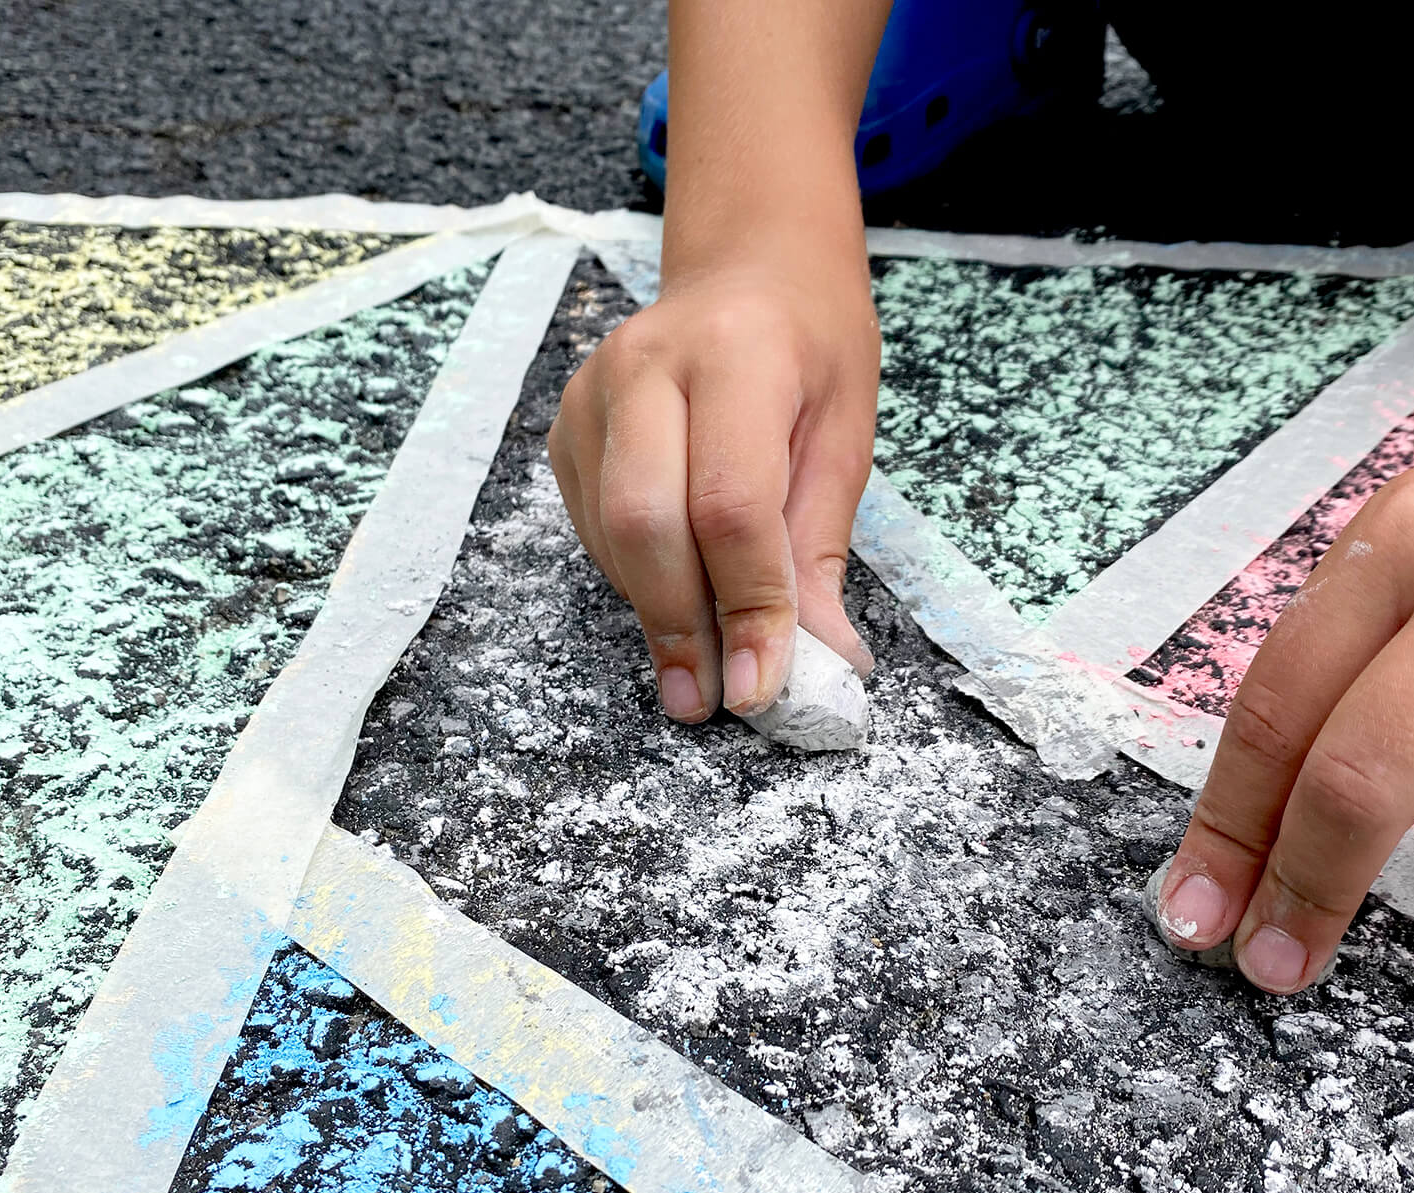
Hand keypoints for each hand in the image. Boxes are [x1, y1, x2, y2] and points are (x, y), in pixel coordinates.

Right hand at [547, 243, 880, 720]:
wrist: (750, 272)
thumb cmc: (810, 350)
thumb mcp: (847, 437)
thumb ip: (818, 549)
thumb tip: (815, 660)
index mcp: (739, 352)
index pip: (730, 503)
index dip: (747, 606)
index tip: (764, 685)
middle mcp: (649, 364)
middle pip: (646, 523)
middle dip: (682, 626)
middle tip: (712, 699)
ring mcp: (593, 392)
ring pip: (610, 535)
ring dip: (658, 613)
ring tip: (705, 666)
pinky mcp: (566, 425)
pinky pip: (593, 528)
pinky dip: (636, 579)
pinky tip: (677, 592)